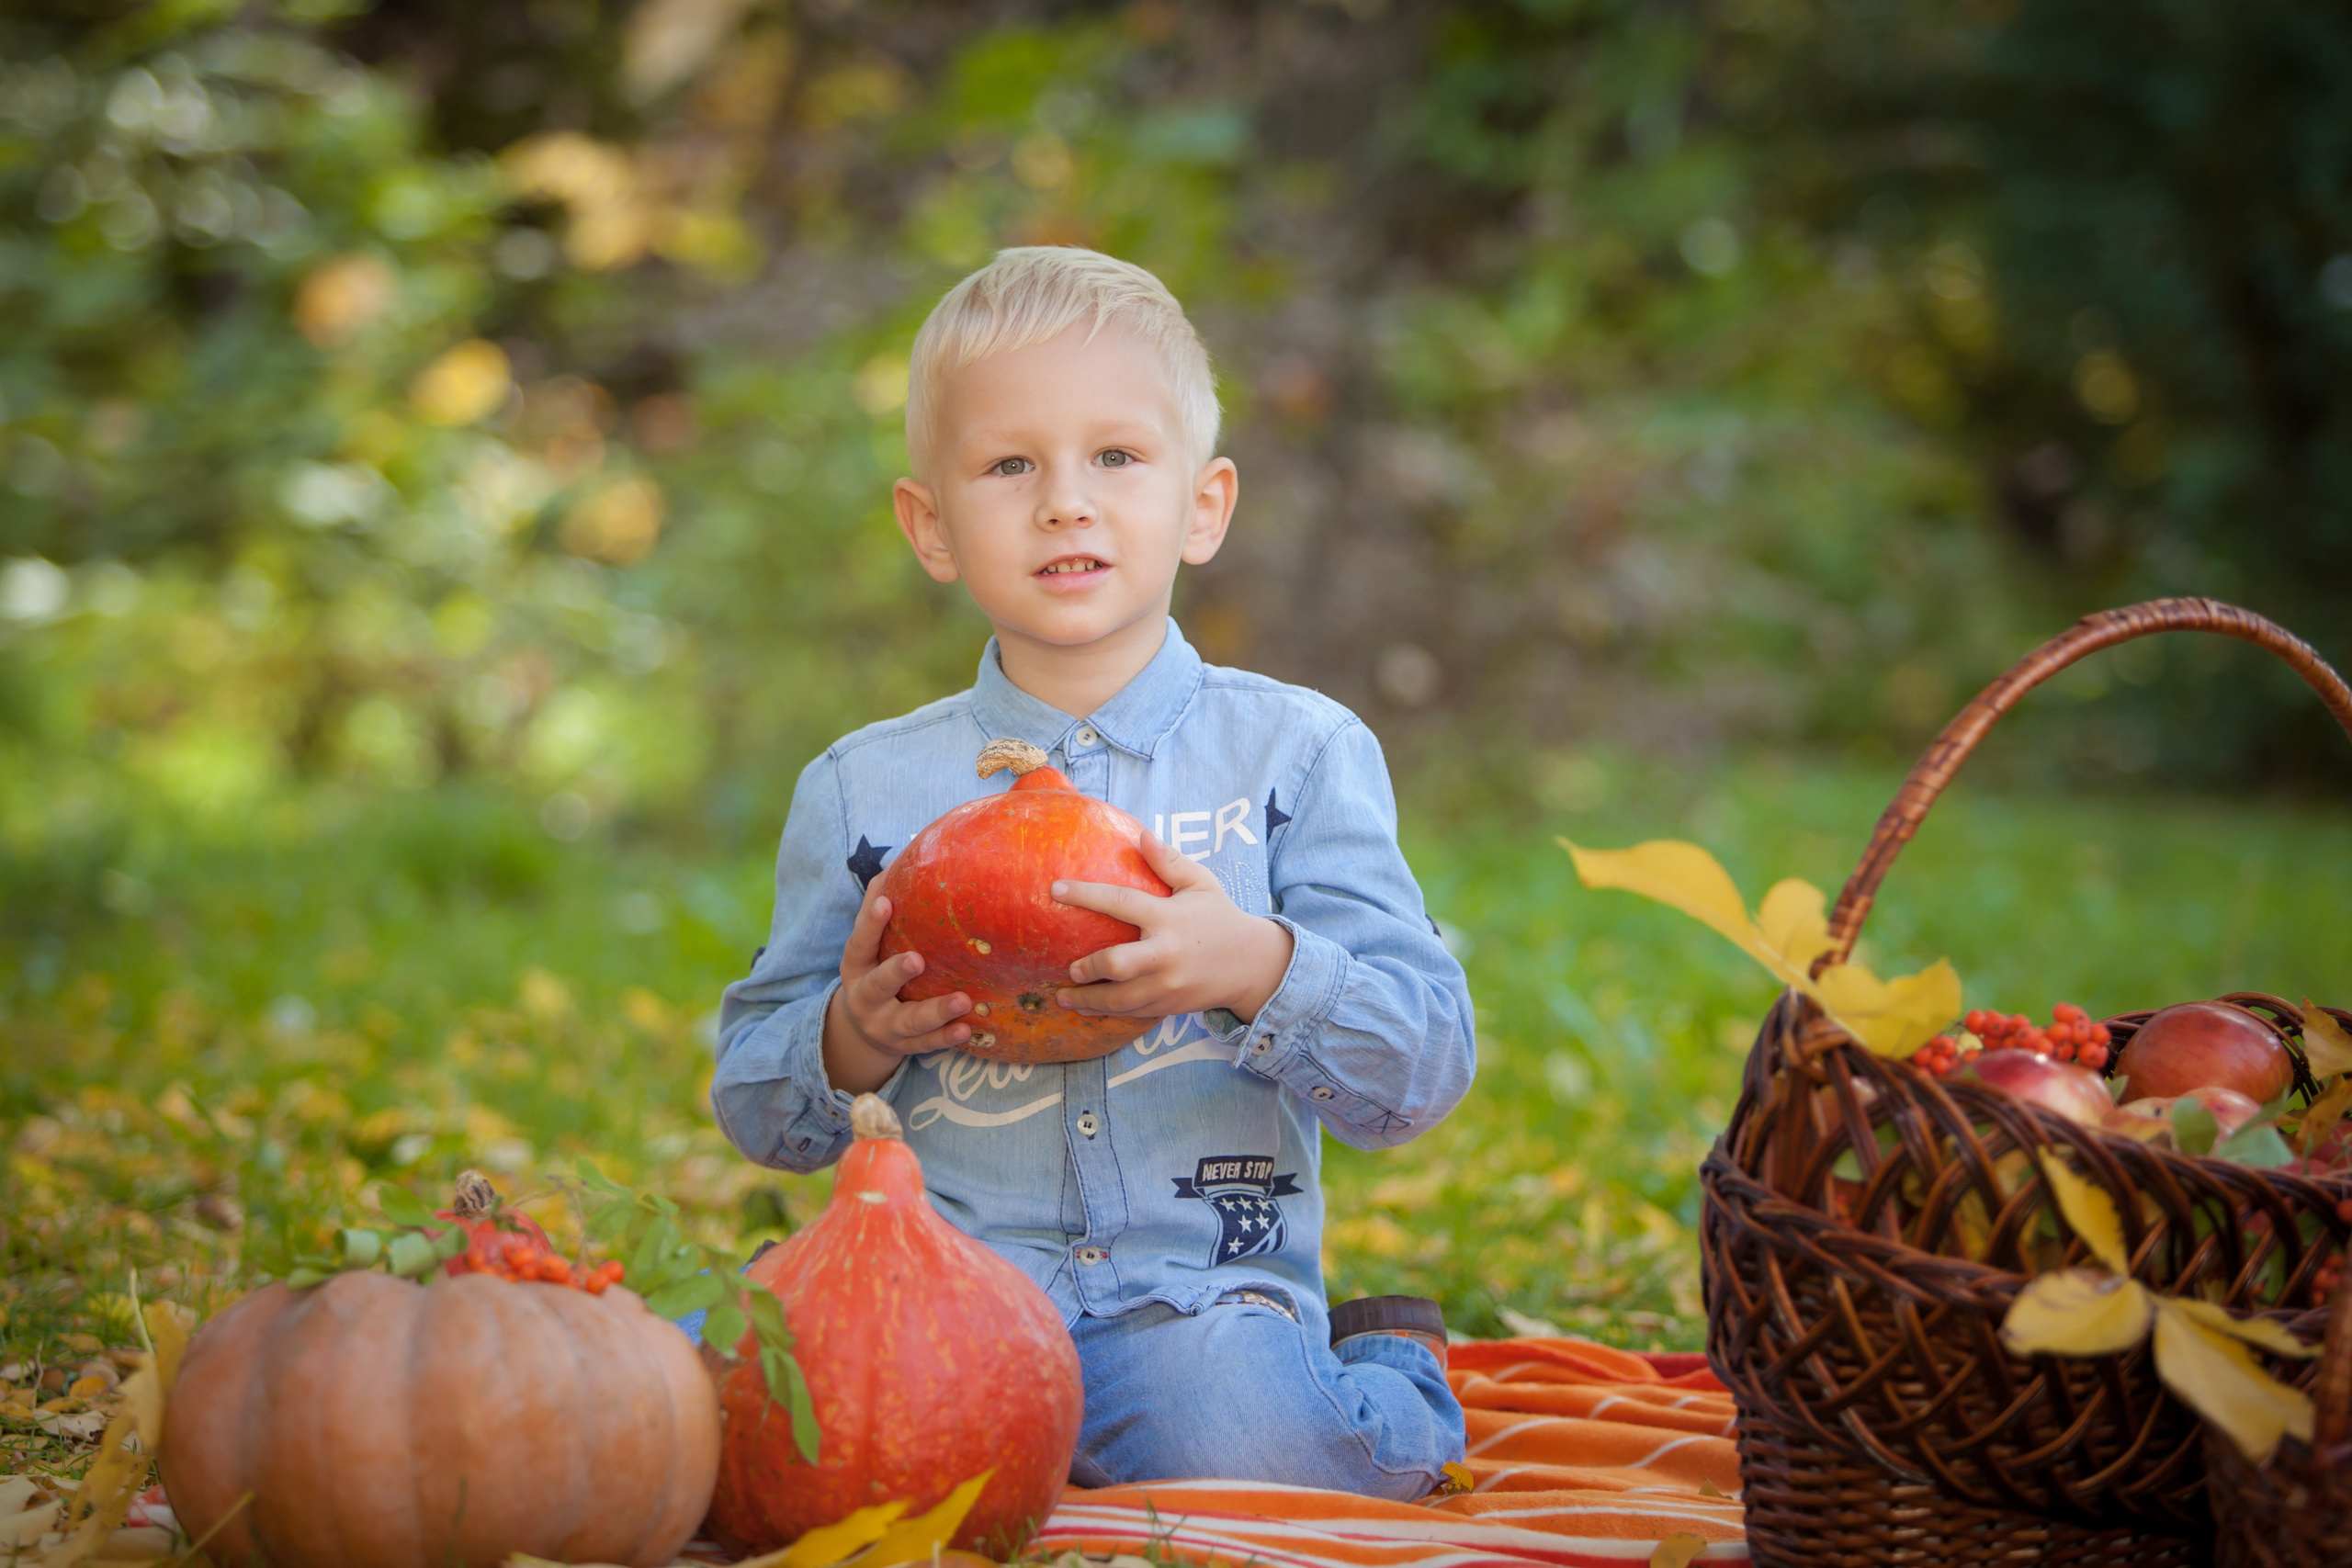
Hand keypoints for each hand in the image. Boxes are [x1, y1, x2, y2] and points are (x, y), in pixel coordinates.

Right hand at [821, 885, 970, 1094]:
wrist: (863, 1029)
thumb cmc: (875, 966)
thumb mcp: (870, 943)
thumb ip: (880, 903)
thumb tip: (904, 856)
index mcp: (855, 965)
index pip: (860, 941)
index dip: (870, 922)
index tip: (886, 902)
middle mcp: (865, 998)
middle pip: (877, 985)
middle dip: (895, 973)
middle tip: (917, 959)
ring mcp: (885, 1026)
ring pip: (909, 1022)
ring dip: (935, 1011)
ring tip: (963, 1001)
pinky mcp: (906, 1047)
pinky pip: (927, 1045)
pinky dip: (946, 1039)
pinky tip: (967, 1030)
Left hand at [1052, 829, 1294, 1023]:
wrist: (1252, 966)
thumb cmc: (1220, 918)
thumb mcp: (1201, 884)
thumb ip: (1170, 861)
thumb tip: (1142, 835)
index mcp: (1169, 918)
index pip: (1121, 903)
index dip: (1085, 895)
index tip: (1054, 890)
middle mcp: (1166, 954)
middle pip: (1118, 965)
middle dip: (1089, 968)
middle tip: (1070, 967)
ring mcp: (1168, 985)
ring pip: (1120, 1000)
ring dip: (1089, 1001)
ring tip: (1064, 997)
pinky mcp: (1168, 1006)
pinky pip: (1131, 1013)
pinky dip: (1107, 1012)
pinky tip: (1088, 1008)